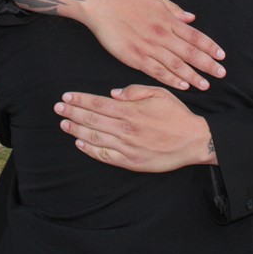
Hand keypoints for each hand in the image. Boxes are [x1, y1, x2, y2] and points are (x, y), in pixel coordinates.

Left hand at [54, 85, 213, 171]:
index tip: (67, 97)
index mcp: (131, 111)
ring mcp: (127, 147)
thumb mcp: (160, 93)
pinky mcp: (131, 162)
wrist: (194, 141)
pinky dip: (90, 150)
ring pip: (95, 138)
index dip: (80, 100)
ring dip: (77, 130)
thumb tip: (113, 93)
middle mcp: (126, 129)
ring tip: (64, 124)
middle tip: (58, 108)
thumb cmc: (177, 115)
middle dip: (73, 113)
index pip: (98, 104)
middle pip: (92, 120)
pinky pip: (106, 156)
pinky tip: (80, 143)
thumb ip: (135, 91)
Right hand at [76, 0, 224, 90]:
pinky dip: (171, 79)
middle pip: (190, 52)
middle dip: (207, 64)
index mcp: (168, 21)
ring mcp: (148, 48)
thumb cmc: (129, 2)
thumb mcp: (156, 0)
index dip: (210, 47)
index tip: (222, 56)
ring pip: (176, 65)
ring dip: (192, 76)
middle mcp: (162, 35)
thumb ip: (175, 10)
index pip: (195, 36)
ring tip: (205, 85)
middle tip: (221, 74)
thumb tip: (192, 18)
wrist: (103, 7)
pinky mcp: (135, 58)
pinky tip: (182, 86)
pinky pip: (157, 71)